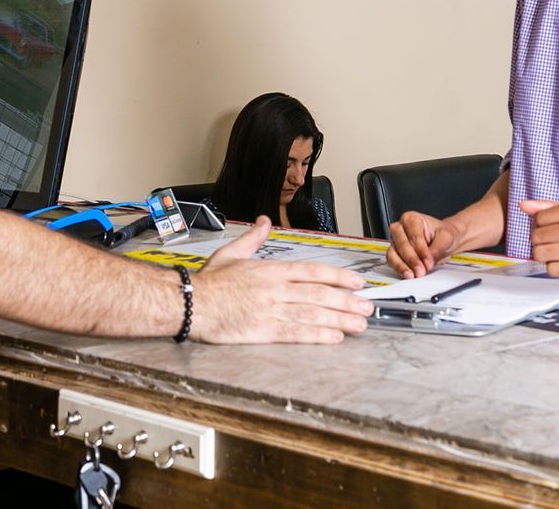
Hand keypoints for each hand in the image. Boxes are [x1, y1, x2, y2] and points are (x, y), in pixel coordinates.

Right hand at [189, 218, 372, 343]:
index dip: (338, 276)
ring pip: (313, 314)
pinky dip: (318, 335)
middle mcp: (275, 289)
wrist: (190, 304)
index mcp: (271, 270)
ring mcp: (270, 310)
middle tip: (368, 307)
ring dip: (340, 319)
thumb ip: (253, 239)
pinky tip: (334, 337)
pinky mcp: (263, 331)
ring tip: (359, 324)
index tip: (357, 282)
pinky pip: (296, 333)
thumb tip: (264, 222)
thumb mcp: (231, 253)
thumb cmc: (209, 282)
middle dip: (347, 301)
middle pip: (319, 294)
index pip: (312, 271)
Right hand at [386, 211, 463, 278]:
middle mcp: (401, 228)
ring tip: (413, 274)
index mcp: (412, 218)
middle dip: (412, 259)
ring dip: (402, 265)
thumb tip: (429, 259)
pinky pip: (391, 261)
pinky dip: (399, 268)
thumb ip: (438, 247)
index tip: (428, 262)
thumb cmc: (442, 235)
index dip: (421, 250)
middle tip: (421, 270)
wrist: (443, 242)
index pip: (414, 235)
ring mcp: (396, 240)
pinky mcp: (394, 252)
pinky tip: (407, 274)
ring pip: (393, 253)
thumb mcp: (446, 238)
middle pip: (402, 244)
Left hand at [522, 199, 558, 279]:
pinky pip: (552, 270)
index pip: (539, 218)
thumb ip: (552, 206)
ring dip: (546, 255)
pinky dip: (555, 268)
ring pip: (540, 254)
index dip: (540, 225)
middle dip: (541, 241)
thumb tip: (524, 205)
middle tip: (554, 242)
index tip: (549, 229)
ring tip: (558, 252)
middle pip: (537, 237)